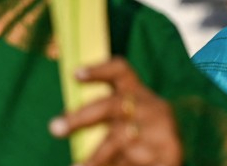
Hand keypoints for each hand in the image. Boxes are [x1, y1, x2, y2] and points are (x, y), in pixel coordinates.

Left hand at [49, 57, 182, 165]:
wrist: (171, 161)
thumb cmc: (140, 140)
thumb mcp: (122, 123)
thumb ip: (100, 118)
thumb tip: (61, 122)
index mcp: (137, 93)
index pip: (121, 72)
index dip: (99, 70)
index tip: (75, 74)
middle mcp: (150, 105)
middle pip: (115, 104)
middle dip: (82, 116)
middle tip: (55, 128)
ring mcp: (163, 126)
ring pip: (122, 138)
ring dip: (96, 156)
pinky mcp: (171, 148)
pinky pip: (137, 159)